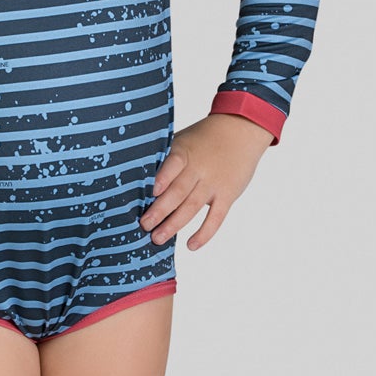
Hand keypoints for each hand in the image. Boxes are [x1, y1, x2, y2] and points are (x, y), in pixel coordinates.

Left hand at [141, 114, 273, 251]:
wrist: (240, 130)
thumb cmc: (204, 139)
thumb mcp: (183, 140)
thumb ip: (165, 159)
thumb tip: (135, 180)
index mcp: (185, 151)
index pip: (174, 164)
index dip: (164, 177)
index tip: (152, 191)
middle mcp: (199, 168)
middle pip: (179, 191)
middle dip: (160, 210)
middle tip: (144, 225)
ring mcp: (214, 183)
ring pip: (192, 206)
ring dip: (174, 224)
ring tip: (158, 238)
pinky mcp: (227, 195)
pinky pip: (216, 217)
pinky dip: (204, 233)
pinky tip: (191, 245)